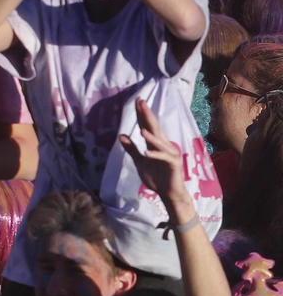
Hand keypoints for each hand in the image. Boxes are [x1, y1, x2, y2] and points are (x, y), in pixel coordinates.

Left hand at [120, 98, 193, 215]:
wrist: (168, 193)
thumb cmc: (156, 177)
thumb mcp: (139, 162)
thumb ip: (132, 149)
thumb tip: (121, 135)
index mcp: (154, 144)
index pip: (146, 126)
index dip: (142, 115)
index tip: (137, 101)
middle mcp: (163, 146)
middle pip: (154, 129)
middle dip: (148, 116)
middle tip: (142, 102)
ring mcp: (170, 155)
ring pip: (160, 143)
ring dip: (151, 137)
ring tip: (141, 130)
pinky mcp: (174, 165)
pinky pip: (165, 158)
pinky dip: (156, 155)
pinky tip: (147, 153)